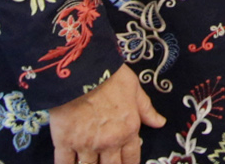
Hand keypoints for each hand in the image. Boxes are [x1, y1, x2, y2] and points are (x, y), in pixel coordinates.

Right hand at [47, 66, 164, 163]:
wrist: (82, 69)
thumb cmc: (110, 75)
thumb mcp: (134, 89)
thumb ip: (146, 109)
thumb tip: (160, 123)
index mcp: (128, 131)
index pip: (131, 159)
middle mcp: (108, 142)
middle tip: (105, 162)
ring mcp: (86, 145)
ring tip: (88, 162)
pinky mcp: (64, 142)